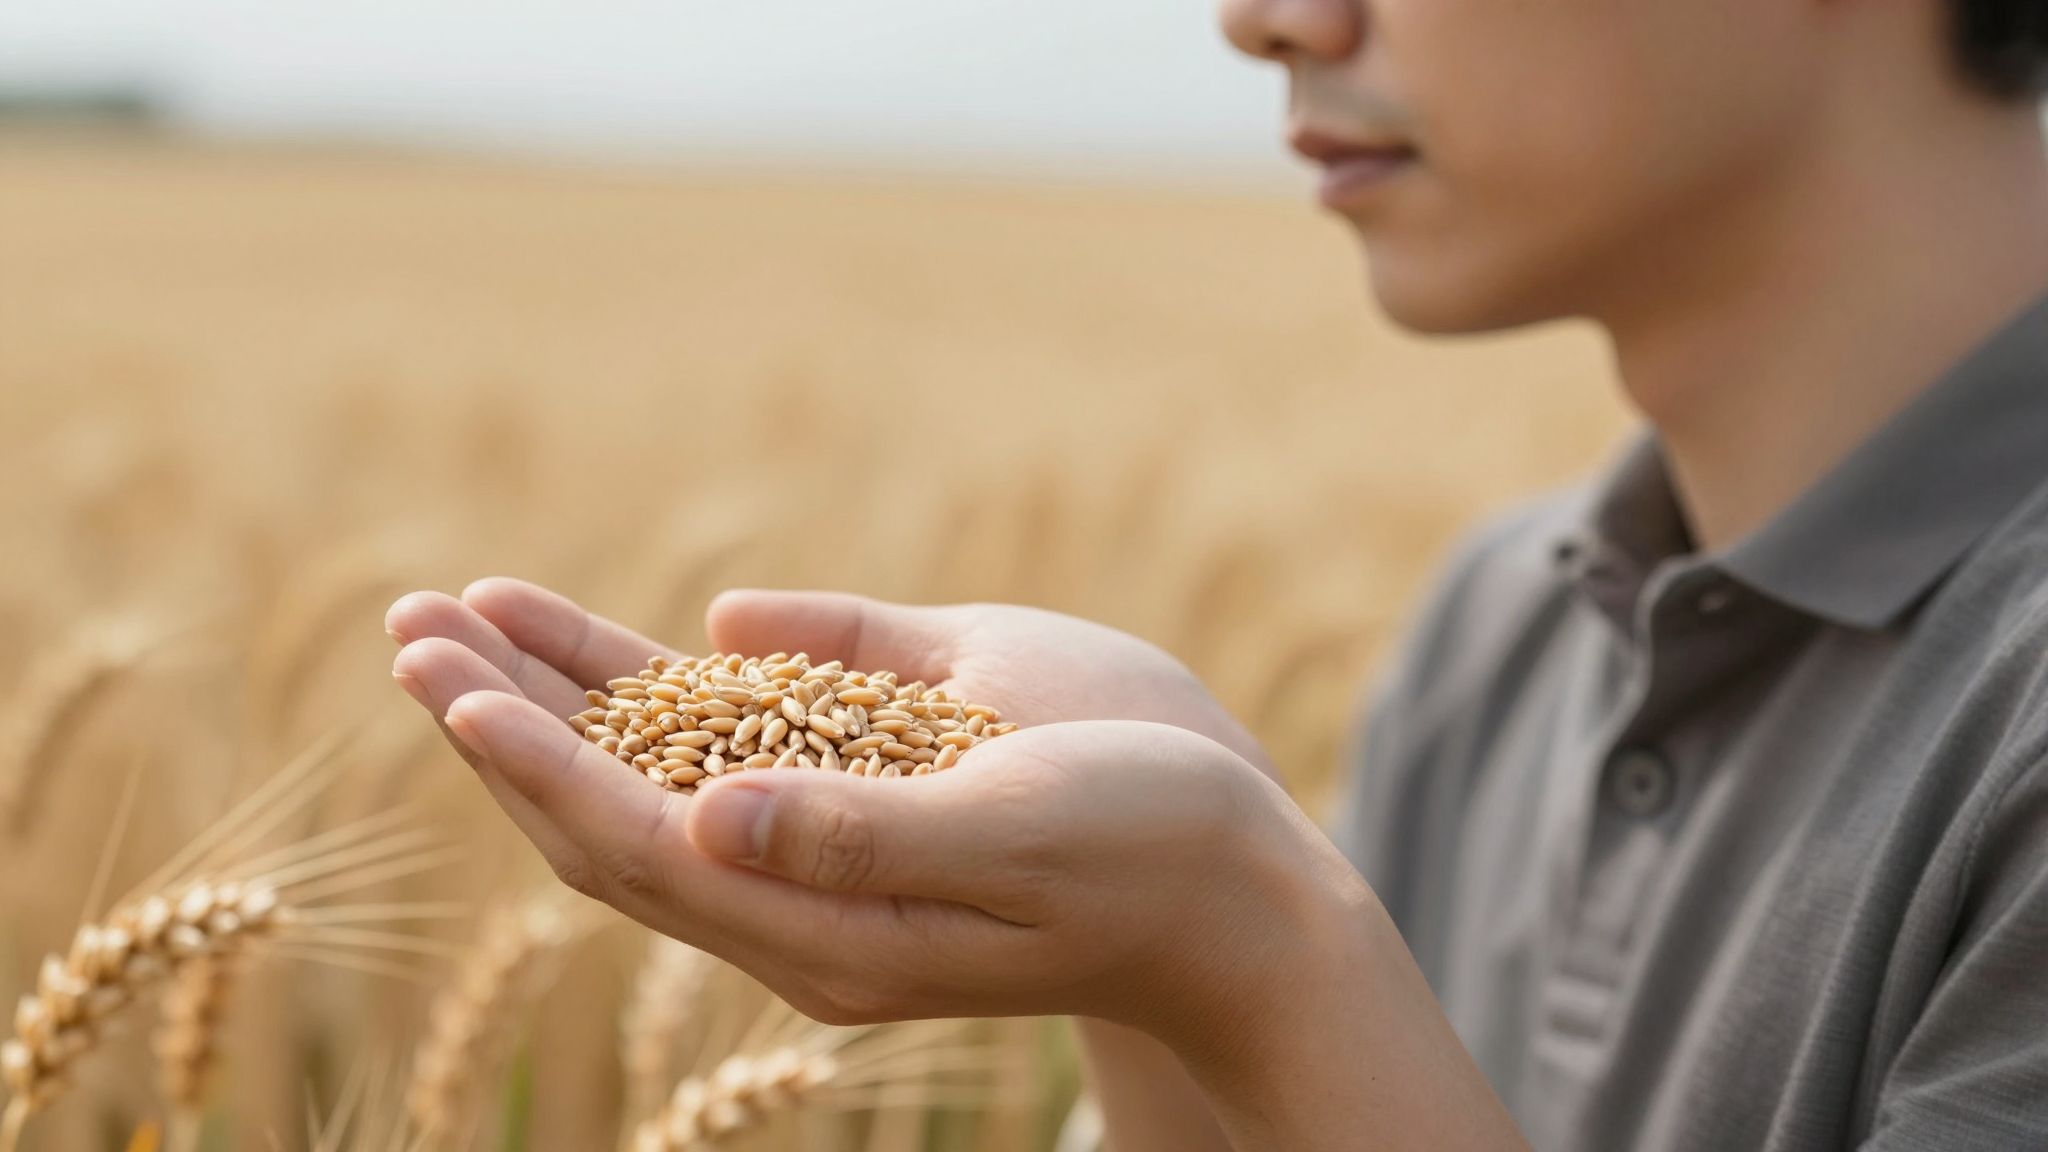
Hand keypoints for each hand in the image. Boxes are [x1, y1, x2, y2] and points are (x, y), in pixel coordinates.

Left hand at [384, 580, 1347, 1046]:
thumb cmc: (1152, 849)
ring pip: (653, 780)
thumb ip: (860, 831)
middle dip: (504, 720)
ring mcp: (830, 846)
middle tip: (406, 625)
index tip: (451, 684)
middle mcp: (807, 899)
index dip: (539, 766)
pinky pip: (737, 741)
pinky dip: (658, 687)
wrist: (1237, 883)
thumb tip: (700, 817)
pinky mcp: (865, 787)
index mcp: (832, 930)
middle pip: (610, 817)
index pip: (641, 849)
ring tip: (457, 615)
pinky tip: (608, 639)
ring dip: (555, 698)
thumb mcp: (1016, 831)